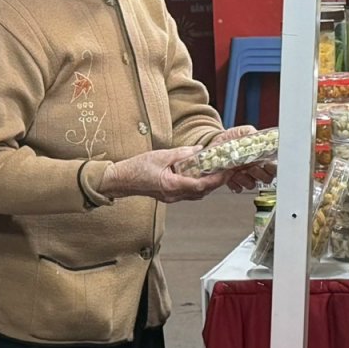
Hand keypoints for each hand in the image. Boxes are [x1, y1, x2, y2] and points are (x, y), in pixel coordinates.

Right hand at [101, 147, 222, 202]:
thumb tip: (199, 150)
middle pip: (202, 192)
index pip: (200, 186)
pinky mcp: (169, 196)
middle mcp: (173, 195)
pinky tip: (200, 175)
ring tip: (217, 172)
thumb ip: (182, 153)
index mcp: (171, 185)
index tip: (227, 172)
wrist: (121, 180)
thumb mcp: (161, 155)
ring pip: (196, 194)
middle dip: (217, 182)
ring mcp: (171, 197)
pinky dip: (198, 185)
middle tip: (227, 170)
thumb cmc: (136, 168)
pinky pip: (188, 193)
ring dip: (208, 185)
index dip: (216, 180)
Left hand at [212, 126, 276, 193]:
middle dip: (259, 174)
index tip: (267, 163)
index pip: (275, 167)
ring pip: (252, 184)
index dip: (273, 167)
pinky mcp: (233, 182)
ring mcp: (245, 177)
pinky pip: (237, 188)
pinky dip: (234, 184)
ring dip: (245, 179)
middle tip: (251, 166)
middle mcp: (256, 169)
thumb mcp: (243, 132)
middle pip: (266, 179)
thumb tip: (260, 137)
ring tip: (237, 170)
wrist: (215, 143)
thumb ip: (252, 134)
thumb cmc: (232, 138)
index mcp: (262, 157)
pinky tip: (230, 176)